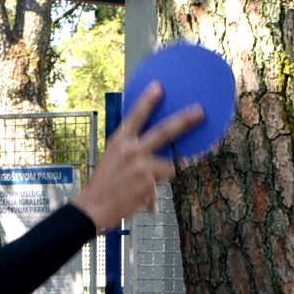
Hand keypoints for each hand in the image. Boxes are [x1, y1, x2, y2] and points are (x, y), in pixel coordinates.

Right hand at [69, 84, 196, 232]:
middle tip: (200, 112)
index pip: (136, 115)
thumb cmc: (102, 183)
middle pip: (164, 131)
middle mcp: (132, 150)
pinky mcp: (148, 183)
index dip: (148, 100)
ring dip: (162, 174)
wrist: (93, 207)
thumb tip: (153, 149)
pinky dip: (152, 195)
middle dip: (185, 120)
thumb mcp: (111, 157)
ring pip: (168, 165)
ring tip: (143, 185)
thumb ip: (130, 149)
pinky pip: (160, 185)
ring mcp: (141, 166)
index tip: (159, 86)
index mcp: (119, 140)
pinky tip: (140, 200)